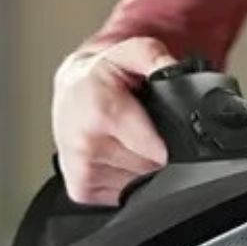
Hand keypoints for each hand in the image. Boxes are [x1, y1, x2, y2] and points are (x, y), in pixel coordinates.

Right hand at [52, 37, 178, 204]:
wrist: (70, 91)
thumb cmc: (101, 75)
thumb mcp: (132, 51)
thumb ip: (157, 57)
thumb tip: (176, 71)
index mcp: (101, 113)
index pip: (159, 151)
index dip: (169, 140)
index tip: (158, 124)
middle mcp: (86, 145)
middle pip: (152, 168)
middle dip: (155, 149)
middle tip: (139, 127)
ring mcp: (82, 172)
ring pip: (140, 183)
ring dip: (140, 165)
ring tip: (124, 138)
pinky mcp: (80, 191)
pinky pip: (124, 194)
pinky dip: (126, 177)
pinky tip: (114, 154)